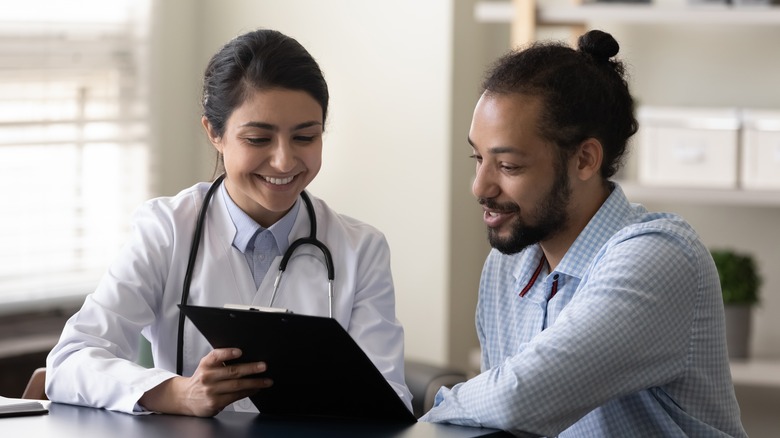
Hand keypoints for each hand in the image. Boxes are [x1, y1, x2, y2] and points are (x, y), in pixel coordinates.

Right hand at [139, 348, 272, 416]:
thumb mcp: (206, 366)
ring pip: (237, 385)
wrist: (186, 398)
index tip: (239, 351)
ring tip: (266, 380)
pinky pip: (236, 396)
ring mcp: (211, 391)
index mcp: (206, 364)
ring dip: (254, 383)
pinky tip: (256, 389)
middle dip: (250, 369)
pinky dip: (248, 392)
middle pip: (232, 371)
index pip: (216, 356)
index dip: (228, 353)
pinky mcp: (215, 402)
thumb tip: (245, 356)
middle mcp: (207, 377)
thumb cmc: (201, 379)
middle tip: (263, 366)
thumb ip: (220, 360)